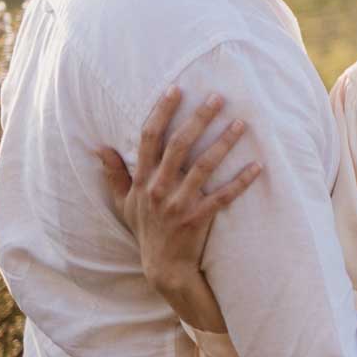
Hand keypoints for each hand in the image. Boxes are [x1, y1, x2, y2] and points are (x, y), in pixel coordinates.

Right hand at [98, 88, 261, 332]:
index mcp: (142, 180)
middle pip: (179, 145)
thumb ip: (114, 174)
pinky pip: (223, 196)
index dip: (162, 111)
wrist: (163, 267)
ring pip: (204, 166)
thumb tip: (99, 147)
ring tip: (241, 123)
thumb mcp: (124, 202)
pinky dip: (241, 181)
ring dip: (224, 143)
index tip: (176, 89)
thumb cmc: (146, 229)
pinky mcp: (199, 218)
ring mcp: (179, 203)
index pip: (149, 138)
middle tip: (218, 97)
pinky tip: (257, 166)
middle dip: (199, 118)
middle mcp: (158, 188)